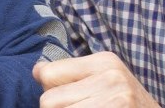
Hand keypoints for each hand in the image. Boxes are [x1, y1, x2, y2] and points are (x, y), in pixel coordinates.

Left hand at [34, 52, 159, 107]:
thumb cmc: (127, 103)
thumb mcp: (106, 80)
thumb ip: (72, 74)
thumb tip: (37, 71)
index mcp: (105, 61)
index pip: (48, 74)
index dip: (50, 89)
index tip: (66, 97)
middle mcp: (111, 77)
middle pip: (49, 101)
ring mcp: (115, 101)